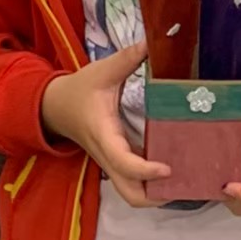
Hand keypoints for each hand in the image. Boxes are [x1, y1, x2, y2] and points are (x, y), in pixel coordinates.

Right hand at [41, 41, 170, 207]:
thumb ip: (128, 58)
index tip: (167, 168)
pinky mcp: (117, 162)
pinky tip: (177, 168)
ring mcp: (113, 163)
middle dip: (156, 197)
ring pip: (133, 194)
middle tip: (184, 182)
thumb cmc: (79, 90)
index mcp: (103, 135)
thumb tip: (153, 42)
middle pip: (130, 195)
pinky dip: (154, 183)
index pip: (122, 162)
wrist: (55, 107)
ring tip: (185, 178)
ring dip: (157, 194)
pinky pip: (135, 182)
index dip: (145, 170)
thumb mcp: (102, 71)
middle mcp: (108, 156)